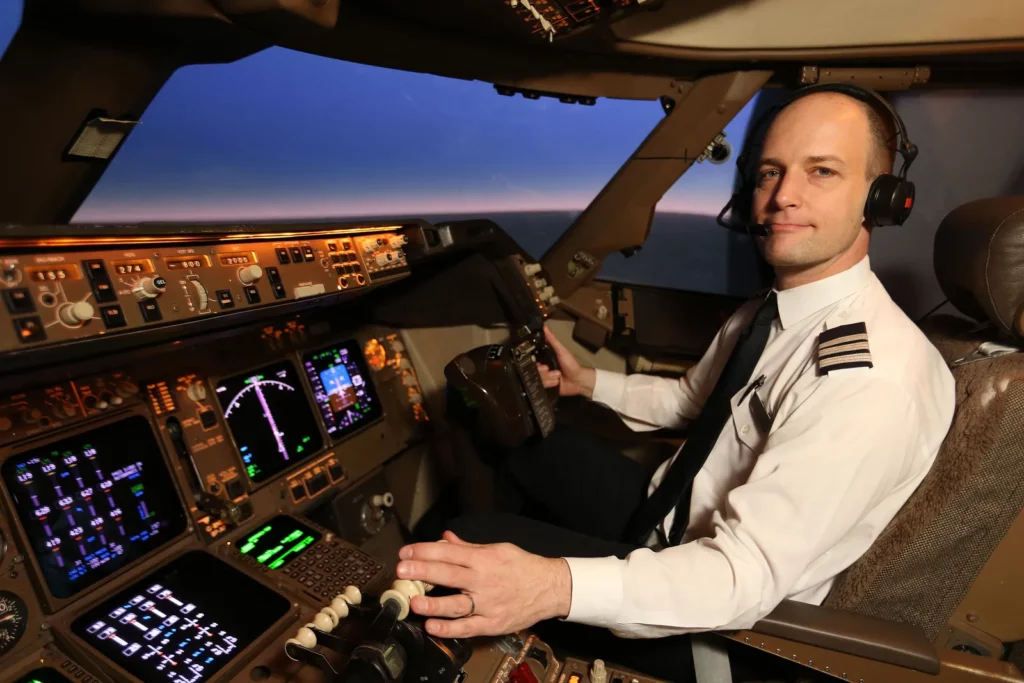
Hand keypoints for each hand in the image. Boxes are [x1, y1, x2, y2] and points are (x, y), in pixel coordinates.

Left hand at [396, 530, 571, 637]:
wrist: (551, 588)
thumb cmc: (523, 566)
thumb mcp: (498, 549)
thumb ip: (468, 547)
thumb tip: (445, 538)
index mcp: (484, 559)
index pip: (450, 553)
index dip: (425, 551)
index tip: (406, 552)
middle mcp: (484, 581)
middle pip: (449, 575)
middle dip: (423, 571)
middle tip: (402, 570)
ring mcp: (488, 604)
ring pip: (456, 605)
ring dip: (433, 604)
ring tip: (414, 602)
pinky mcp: (492, 623)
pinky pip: (468, 628)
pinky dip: (449, 629)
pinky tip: (432, 626)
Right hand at [538, 325, 595, 398]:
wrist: (578, 381)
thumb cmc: (571, 364)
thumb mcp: (561, 351)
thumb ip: (552, 340)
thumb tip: (544, 327)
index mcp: (544, 358)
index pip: (532, 359)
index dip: (533, 361)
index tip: (539, 363)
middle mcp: (542, 368)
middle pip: (533, 370)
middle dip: (542, 371)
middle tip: (548, 369)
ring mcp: (544, 378)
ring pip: (537, 378)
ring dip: (548, 377)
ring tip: (556, 376)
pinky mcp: (545, 387)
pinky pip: (540, 386)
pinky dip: (549, 384)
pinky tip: (556, 382)